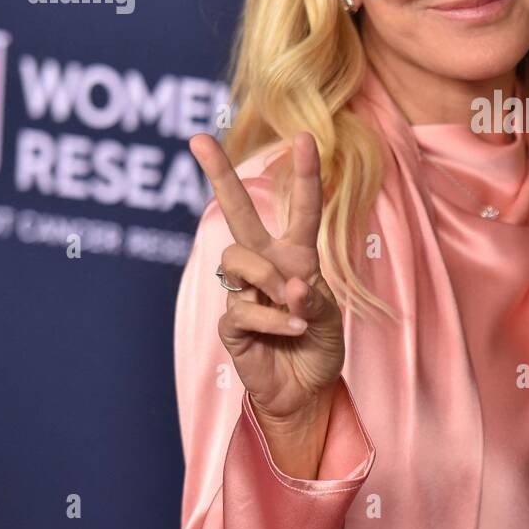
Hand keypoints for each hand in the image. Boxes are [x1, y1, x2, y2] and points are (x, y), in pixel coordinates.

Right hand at [189, 132, 345, 432]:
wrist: (305, 391)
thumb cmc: (319, 347)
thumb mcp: (331, 320)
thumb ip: (313, 298)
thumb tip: (288, 285)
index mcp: (297, 256)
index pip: (301, 208)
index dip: (304, 173)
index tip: (304, 136)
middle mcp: (267, 265)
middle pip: (238, 213)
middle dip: (219, 175)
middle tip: (198, 139)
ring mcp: (244, 291)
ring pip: (239, 258)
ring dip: (269, 278)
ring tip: (294, 305)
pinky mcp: (231, 322)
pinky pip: (244, 307)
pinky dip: (274, 318)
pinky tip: (292, 330)